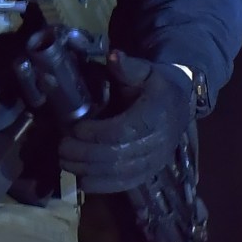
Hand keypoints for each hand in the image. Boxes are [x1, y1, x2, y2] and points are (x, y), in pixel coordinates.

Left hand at [60, 54, 195, 193]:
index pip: (122, 131)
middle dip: (84, 154)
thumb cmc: (157, 85)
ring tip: (65, 162)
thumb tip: (113, 56)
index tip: (74, 128)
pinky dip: (101, 186)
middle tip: (61, 148)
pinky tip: (81, 181)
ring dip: (88, 171)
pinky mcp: (150, 173)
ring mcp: (155, 161)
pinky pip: (125, 185)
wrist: (180, 103)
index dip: (95, 133)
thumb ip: (128, 66)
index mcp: (156, 115)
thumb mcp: (146, 70)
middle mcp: (158, 142)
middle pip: (116, 156)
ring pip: (118, 173)